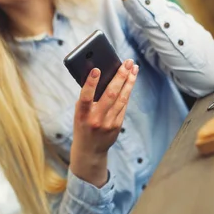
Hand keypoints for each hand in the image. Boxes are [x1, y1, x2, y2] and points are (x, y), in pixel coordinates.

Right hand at [69, 59, 138, 186]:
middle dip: (120, 76)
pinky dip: (127, 92)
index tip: (97, 70)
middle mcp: (96, 119)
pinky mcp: (117, 126)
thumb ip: (88, 99)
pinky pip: (123, 105)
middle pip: (111, 95)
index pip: (86, 98)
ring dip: (129, 82)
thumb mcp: (80, 114)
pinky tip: (130, 81)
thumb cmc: (82, 126)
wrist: (89, 151)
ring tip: (133, 68)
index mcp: (82, 115)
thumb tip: (102, 77)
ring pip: (122, 99)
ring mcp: (109, 123)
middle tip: (127, 63)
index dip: (91, 84)